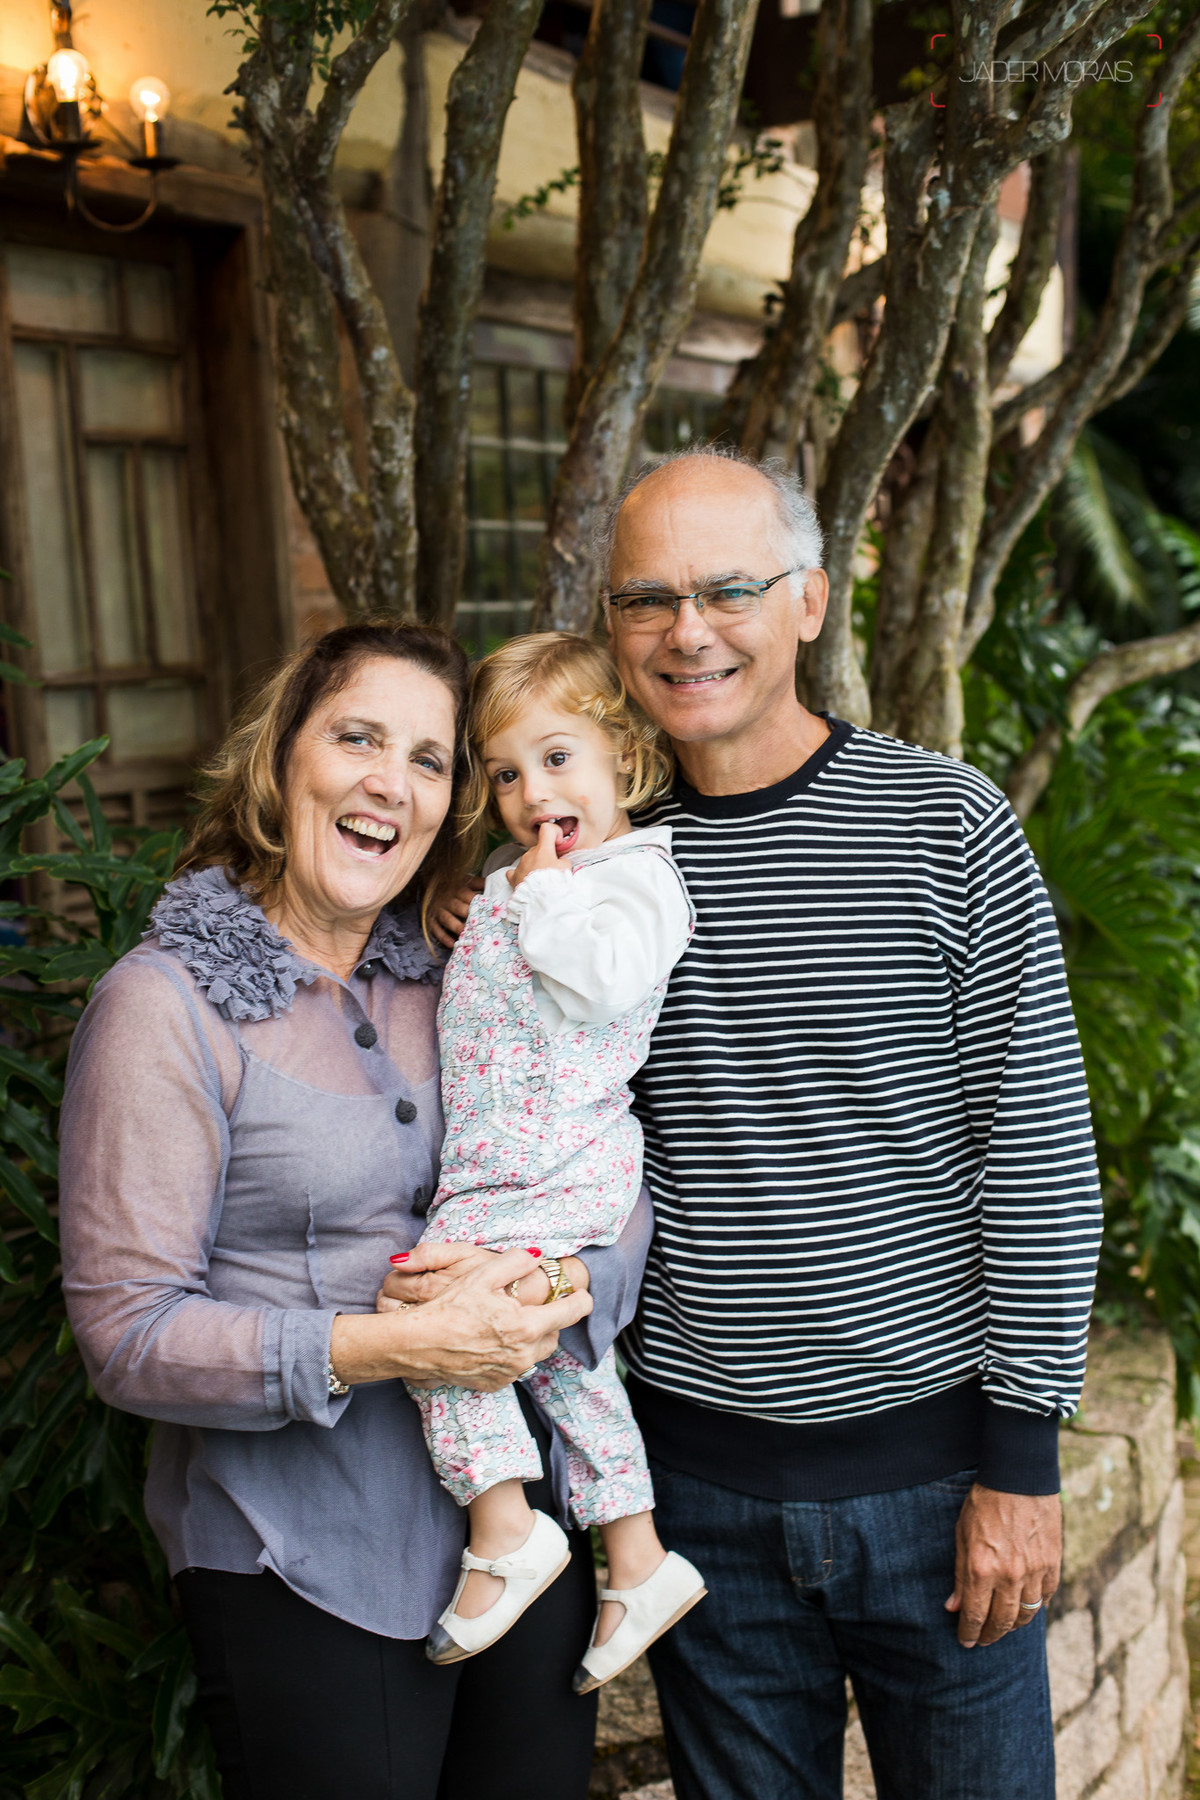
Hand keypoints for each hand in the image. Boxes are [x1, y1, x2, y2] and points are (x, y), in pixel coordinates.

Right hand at [336, 1248, 591, 1390]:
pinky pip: (515, 1368)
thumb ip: (516, 1261)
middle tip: (539, 1307)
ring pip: (536, 1354)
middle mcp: (523, 1354)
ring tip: (515, 1323)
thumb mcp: (482, 1274)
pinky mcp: (493, 1384)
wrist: (417, 1344)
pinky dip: (513, 1354)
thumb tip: (536, 1257)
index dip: (581, 1300)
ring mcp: (509, 1372)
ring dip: (532, 1339)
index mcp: (526, 1326)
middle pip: (554, 1336)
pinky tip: (496, 1341)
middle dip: (551, 1321)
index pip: (571, 1312)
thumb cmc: (449, 1307)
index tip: (584, 1294)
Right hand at [431, 877, 483, 948]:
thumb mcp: (466, 881)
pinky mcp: (431, 919)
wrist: (430, 885)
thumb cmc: (454, 885)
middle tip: (479, 924)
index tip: (490, 912)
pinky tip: (452, 944)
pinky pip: (435, 929)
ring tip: (465, 934)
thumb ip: (480, 883)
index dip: (478, 904)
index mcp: (458, 889)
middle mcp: (447, 900)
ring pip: (447, 918)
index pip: (469, 896)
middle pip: (458, 907)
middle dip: (468, 915)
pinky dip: (443, 937)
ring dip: (456, 926)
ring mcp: (438, 910)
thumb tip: (497, 884)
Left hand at [507, 822, 564, 890]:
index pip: (547, 829)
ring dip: (536, 865)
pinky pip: (515, 871)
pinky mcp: (513, 877)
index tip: (558, 844)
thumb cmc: (554, 883)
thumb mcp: (566, 869)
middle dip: (546, 855)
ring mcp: (520, 865)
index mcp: (542, 849)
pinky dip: (521, 873)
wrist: (540, 900)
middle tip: (553, 869)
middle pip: (539, 848)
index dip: (554, 833)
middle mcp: (529, 854)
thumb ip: (562, 860)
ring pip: (529, 859)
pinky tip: (526, 879)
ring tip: (542, 880)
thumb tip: (558, 861)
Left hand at [945, 1485, 1061, 1646]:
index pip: (975, 1615)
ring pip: (1026, 1614)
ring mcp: (1035, 1572)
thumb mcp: (962, 1535)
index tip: (965, 1641)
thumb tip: (954, 1607)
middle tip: (983, 1640)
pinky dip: (1035, 1606)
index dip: (969, 1632)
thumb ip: (960, 1574)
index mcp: (983, 1568)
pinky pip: (1045, 1597)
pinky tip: (1025, 1606)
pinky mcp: (1053, 1564)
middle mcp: (1010, 1576)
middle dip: (990, 1635)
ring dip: (1013, 1625)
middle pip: (1002, 1622)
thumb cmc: (984, 1503)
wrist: (1019, 1478)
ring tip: (1003, 1627)